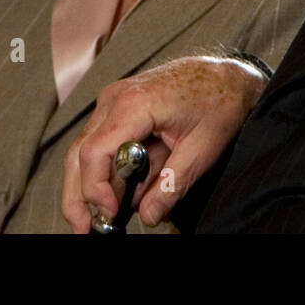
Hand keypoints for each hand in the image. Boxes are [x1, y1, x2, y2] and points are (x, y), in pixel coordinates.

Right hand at [62, 55, 267, 232]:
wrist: (226, 76)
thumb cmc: (219, 101)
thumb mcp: (202, 149)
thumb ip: (171, 185)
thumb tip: (148, 216)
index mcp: (134, 103)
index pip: (94, 153)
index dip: (95, 189)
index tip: (109, 215)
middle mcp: (115, 99)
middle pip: (79, 153)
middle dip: (78, 195)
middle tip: (85, 228)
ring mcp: (114, 101)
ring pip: (86, 150)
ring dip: (92, 186)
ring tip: (106, 218)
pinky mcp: (119, 109)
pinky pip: (102, 143)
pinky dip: (107, 172)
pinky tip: (120, 196)